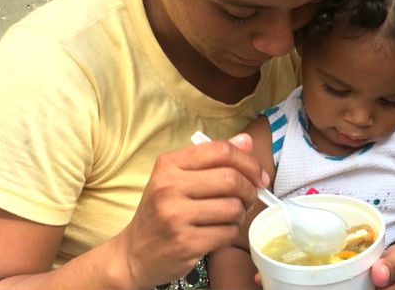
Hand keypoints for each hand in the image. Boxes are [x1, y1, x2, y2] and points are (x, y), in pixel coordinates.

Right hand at [112, 134, 267, 287]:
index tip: (259, 175)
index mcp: (169, 164)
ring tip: (230, 217)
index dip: (248, 161)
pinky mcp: (185, 243)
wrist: (135, 253)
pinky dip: (231, 233)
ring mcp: (175, 216)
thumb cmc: (162, 211)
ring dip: (240, 214)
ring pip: (233, 207)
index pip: (221, 151)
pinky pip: (227, 232)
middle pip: (231, 179)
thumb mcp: (179, 178)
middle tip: (250, 198)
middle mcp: (169, 187)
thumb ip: (213, 158)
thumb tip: (246, 140)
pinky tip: (219, 233)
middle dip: (250, 189)